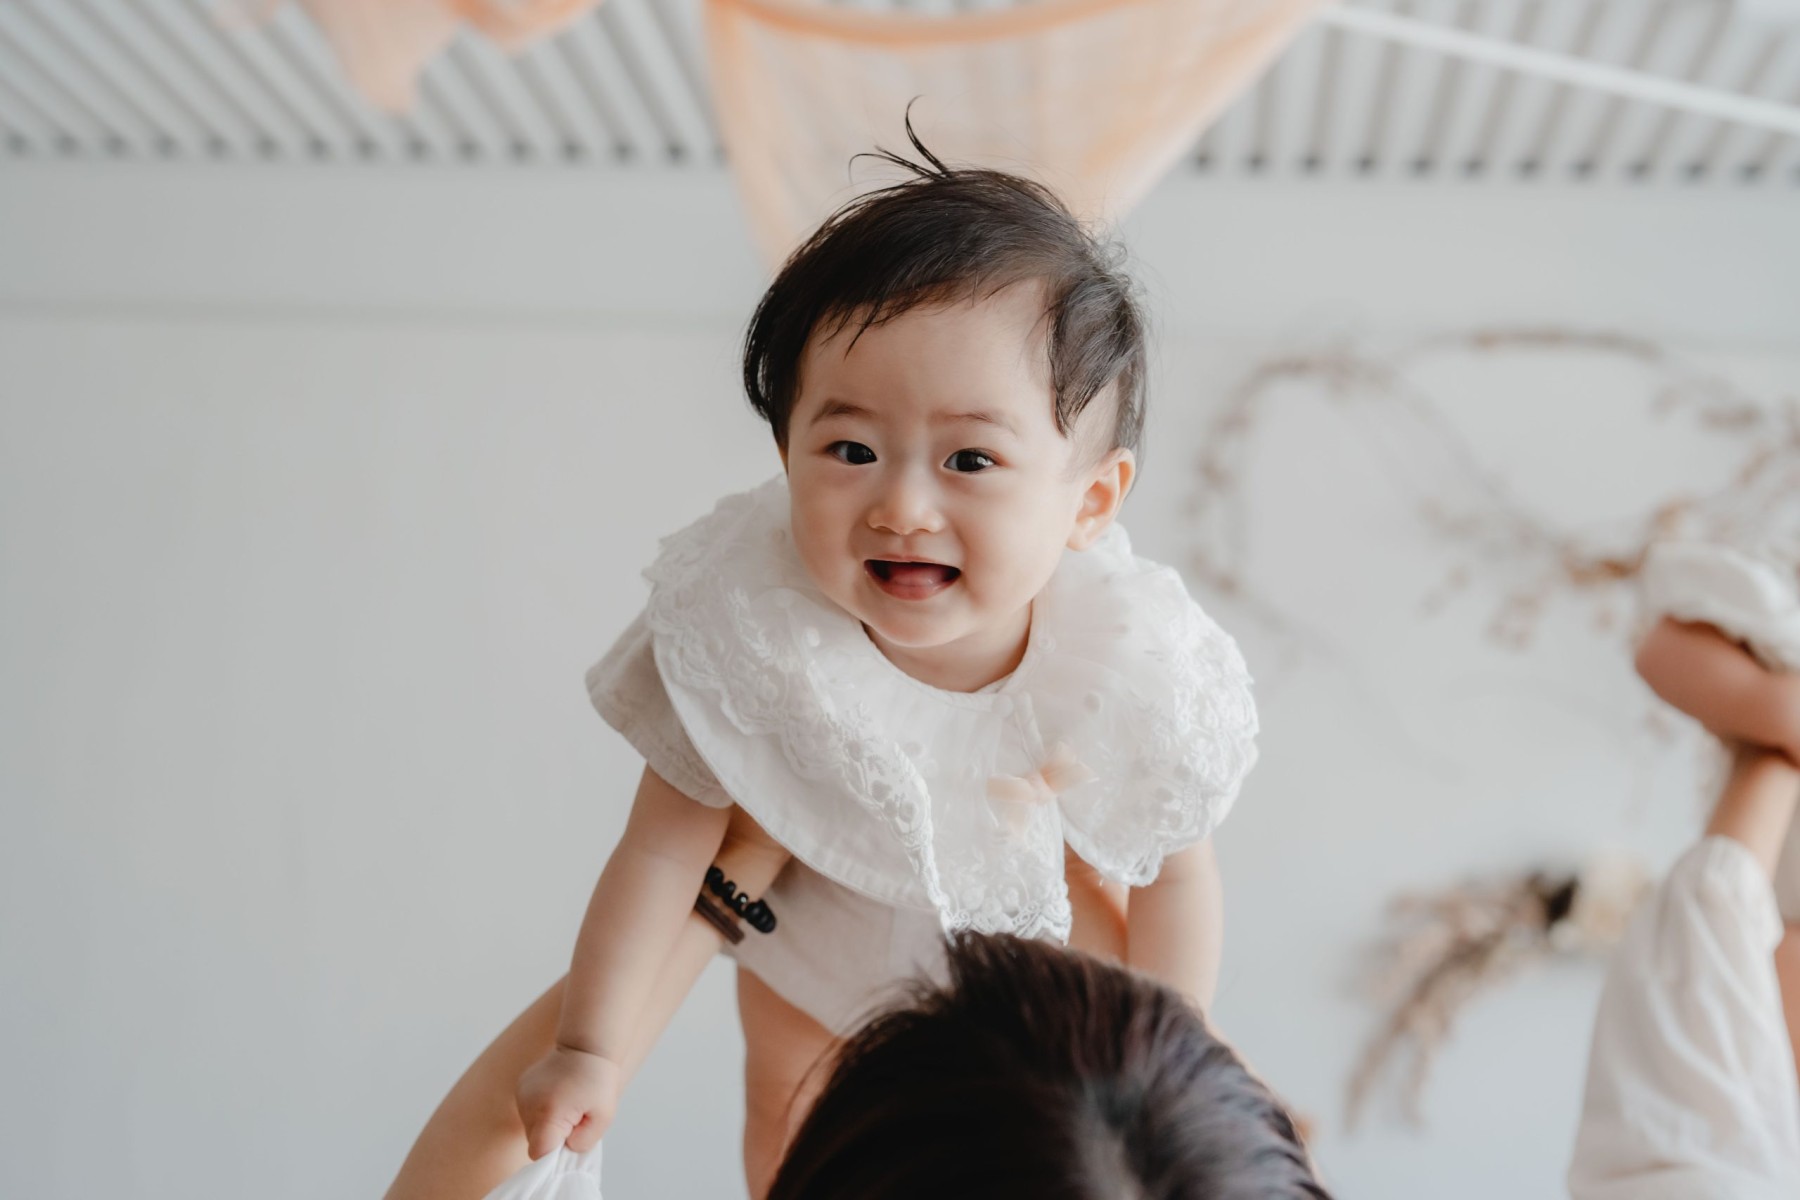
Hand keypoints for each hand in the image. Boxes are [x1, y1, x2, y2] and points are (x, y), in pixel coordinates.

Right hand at [515, 1043, 623, 1157]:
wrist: (586, 1046)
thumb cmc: (598, 1081)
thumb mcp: (603, 1117)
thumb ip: (583, 1142)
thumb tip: (566, 1150)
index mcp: (548, 1113)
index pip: (538, 1153)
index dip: (554, 1154)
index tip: (570, 1137)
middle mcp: (529, 1105)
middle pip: (534, 1142)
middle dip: (553, 1138)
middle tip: (574, 1118)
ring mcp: (522, 1095)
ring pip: (531, 1129)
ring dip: (547, 1125)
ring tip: (566, 1105)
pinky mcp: (520, 1088)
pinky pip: (529, 1114)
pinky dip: (541, 1113)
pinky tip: (556, 1097)